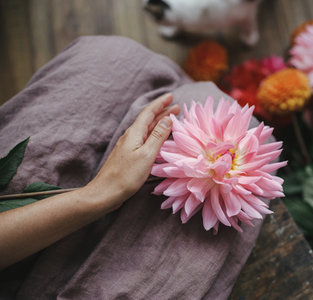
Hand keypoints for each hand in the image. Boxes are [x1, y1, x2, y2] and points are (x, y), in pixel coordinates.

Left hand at [86, 93, 179, 209]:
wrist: (105, 192)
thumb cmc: (126, 176)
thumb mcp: (147, 155)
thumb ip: (158, 136)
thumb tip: (167, 119)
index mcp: (134, 133)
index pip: (149, 112)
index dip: (161, 103)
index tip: (172, 96)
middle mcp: (131, 136)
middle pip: (148, 119)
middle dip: (162, 112)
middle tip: (176, 107)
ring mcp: (129, 146)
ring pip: (147, 129)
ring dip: (159, 122)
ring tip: (171, 119)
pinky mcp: (129, 155)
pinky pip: (144, 138)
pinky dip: (154, 133)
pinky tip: (158, 138)